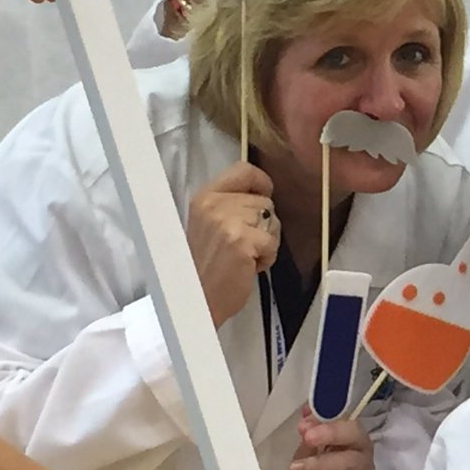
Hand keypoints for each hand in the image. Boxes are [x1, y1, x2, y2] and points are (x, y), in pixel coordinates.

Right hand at [187, 162, 279, 326]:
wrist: (196, 300)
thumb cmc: (206, 266)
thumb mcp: (210, 224)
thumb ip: (231, 205)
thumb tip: (263, 193)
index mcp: (205, 196)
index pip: (244, 169)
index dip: (261, 182)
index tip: (263, 196)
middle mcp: (214, 204)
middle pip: (265, 201)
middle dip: (263, 224)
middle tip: (242, 245)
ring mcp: (228, 221)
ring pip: (272, 221)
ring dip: (267, 241)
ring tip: (244, 256)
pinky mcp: (242, 241)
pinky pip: (273, 242)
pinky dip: (267, 257)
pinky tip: (248, 267)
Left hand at [285, 413, 373, 469]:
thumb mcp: (311, 451)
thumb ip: (310, 434)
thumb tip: (305, 417)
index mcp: (351, 433)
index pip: (345, 417)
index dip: (326, 417)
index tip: (304, 423)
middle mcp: (362, 449)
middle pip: (353, 434)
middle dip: (329, 433)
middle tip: (307, 438)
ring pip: (345, 462)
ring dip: (316, 464)